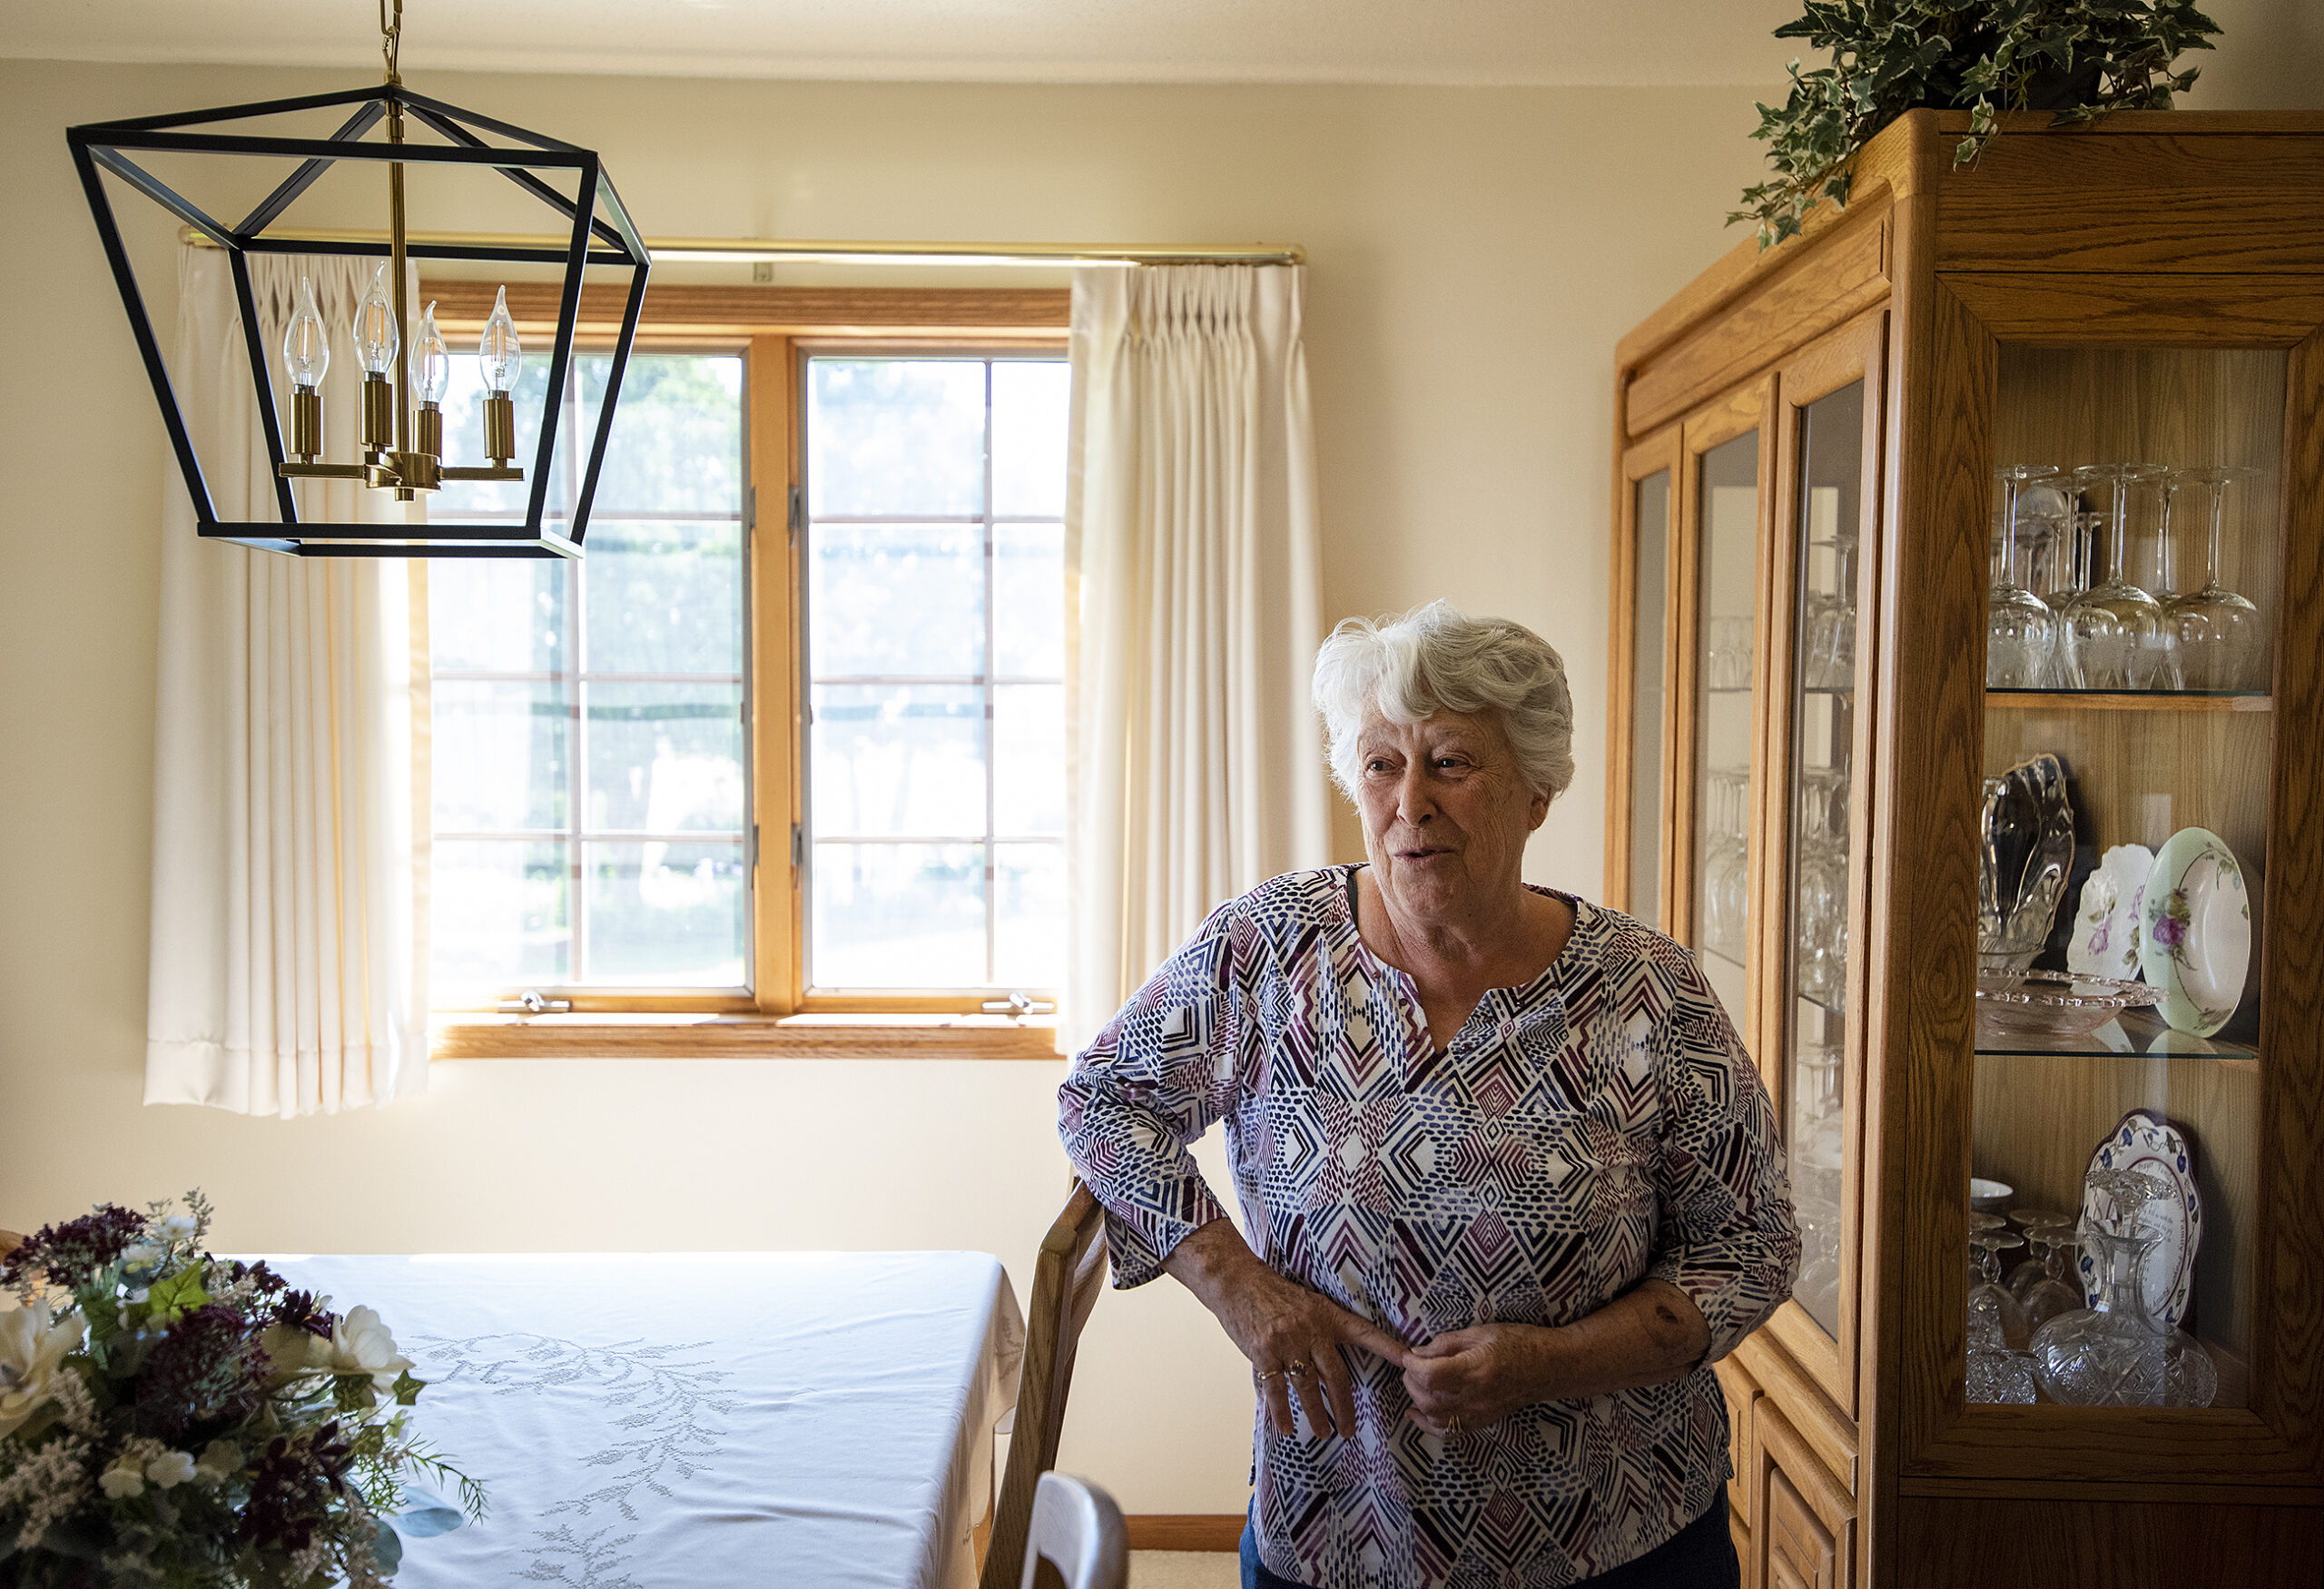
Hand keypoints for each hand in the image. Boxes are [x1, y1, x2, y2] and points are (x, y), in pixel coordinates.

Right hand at [1164, 1220, 1410, 1439]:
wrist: (1236, 1281)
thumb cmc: (1270, 1293)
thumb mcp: (1305, 1303)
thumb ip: (1321, 1328)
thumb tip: (1333, 1360)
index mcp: (1326, 1315)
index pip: (1365, 1333)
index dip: (1389, 1347)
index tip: (1411, 1361)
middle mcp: (1311, 1329)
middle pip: (1336, 1376)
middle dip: (1345, 1407)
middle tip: (1349, 1430)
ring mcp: (1287, 1342)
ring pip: (1308, 1388)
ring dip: (1317, 1415)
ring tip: (1323, 1433)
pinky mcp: (1264, 1352)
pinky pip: (1277, 1390)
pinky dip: (1282, 1412)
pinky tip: (1287, 1427)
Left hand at [1401, 1324, 1550, 1435]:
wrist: (1551, 1367)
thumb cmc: (1520, 1342)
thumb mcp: (1481, 1332)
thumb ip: (1447, 1343)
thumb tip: (1418, 1352)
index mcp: (1476, 1370)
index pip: (1431, 1375)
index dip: (1412, 1365)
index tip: (1408, 1355)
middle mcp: (1477, 1397)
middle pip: (1429, 1398)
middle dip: (1411, 1382)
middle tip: (1411, 1366)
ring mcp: (1481, 1414)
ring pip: (1435, 1417)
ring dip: (1417, 1401)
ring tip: (1415, 1383)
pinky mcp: (1484, 1422)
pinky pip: (1450, 1432)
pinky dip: (1428, 1425)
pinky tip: (1416, 1414)